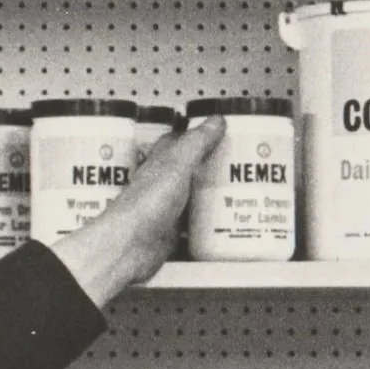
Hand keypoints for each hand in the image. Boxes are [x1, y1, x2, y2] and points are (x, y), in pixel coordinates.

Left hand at [50, 115, 224, 307]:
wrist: (132, 246)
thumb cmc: (145, 206)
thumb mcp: (177, 166)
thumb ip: (196, 143)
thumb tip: (214, 121)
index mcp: (162, 162)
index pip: (183, 141)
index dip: (201, 135)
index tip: (222, 133)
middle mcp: (164, 184)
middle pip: (192, 170)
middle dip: (212, 167)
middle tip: (236, 164)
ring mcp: (168, 208)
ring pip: (194, 197)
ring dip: (212, 195)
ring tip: (237, 192)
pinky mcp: (172, 232)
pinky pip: (194, 225)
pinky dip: (208, 223)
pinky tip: (222, 223)